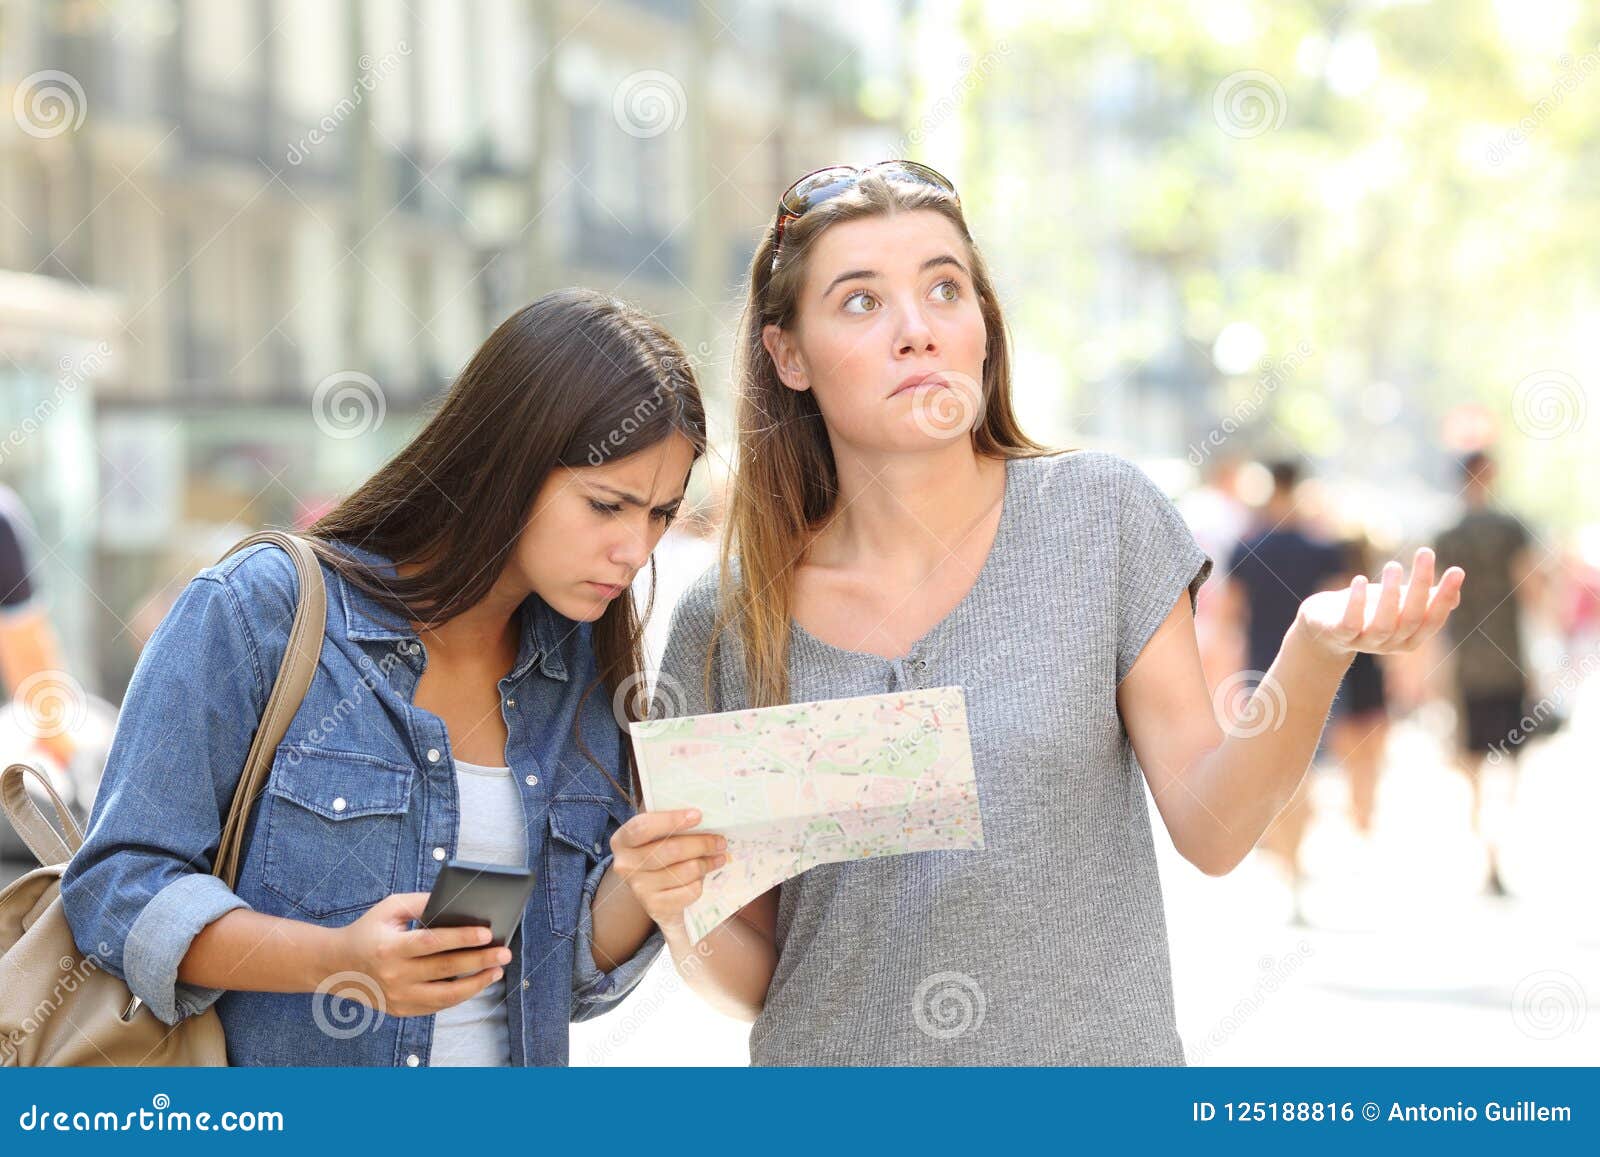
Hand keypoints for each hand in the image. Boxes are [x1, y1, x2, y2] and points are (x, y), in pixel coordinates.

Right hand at [325, 892, 512, 1016]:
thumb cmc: (369, 930)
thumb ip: (422, 902)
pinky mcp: (401, 1010)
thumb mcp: (389, 908)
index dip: (461, 937)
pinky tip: (476, 982)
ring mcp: (397, 997)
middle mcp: (393, 976)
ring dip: (476, 984)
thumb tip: (458, 903)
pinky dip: (459, 994)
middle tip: (504, 952)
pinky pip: (437, 1005)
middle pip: (445, 969)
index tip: (487, 932)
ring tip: (496, 970)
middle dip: (479, 961)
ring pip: (445, 996)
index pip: (432, 943)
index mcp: (389, 948)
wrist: (336, 966)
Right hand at [609, 808, 727, 928]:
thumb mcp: (656, 835)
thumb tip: (702, 812)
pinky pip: (689, 891)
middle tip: (720, 841)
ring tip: (717, 858)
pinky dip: (701, 883)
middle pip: (670, 850)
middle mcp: (625, 865)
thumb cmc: (658, 853)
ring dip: (707, 863)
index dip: (671, 820)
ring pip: (685, 871)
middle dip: (701, 844)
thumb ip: (670, 823)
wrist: (653, 893)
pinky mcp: (655, 907)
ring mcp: (639, 888)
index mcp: (622, 840)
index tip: (698, 815)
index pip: (643, 827)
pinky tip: (701, 877)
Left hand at [1295, 547, 1464, 658]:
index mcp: (1410, 637)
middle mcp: (1391, 643)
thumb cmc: (1367, 611)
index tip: (1457, 570)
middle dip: (1421, 585)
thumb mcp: (1398, 604)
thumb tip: (1456, 594)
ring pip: (1384, 624)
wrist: (1323, 628)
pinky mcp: (1339, 635)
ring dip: (1390, 594)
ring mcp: (1364, 642)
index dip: (1445, 597)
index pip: (1433, 619)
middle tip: (1425, 552)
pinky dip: (1356, 603)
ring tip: (1393, 565)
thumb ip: (1425, 601)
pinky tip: (1359, 580)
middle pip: (1411, 618)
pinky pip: (1350, 624)